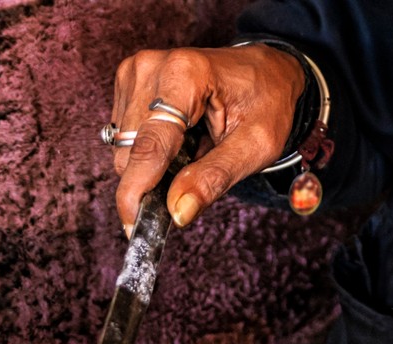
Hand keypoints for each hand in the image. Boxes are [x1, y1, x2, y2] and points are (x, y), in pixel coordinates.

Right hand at [111, 44, 304, 229]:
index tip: (133, 226)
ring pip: (124, 146)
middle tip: (197, 169)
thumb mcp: (255, 146)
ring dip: (156, 161)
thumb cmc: (266, 104)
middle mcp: (153, 68)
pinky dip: (152, 147)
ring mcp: (137, 71)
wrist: (268, 74)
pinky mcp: (130, 82)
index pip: (150, 145)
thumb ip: (215, 178)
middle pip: (131, 150)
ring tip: (194, 145)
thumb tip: (178, 212)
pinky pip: (126, 135)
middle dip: (156, 176)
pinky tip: (180, 136)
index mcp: (185, 75)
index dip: (137, 191)